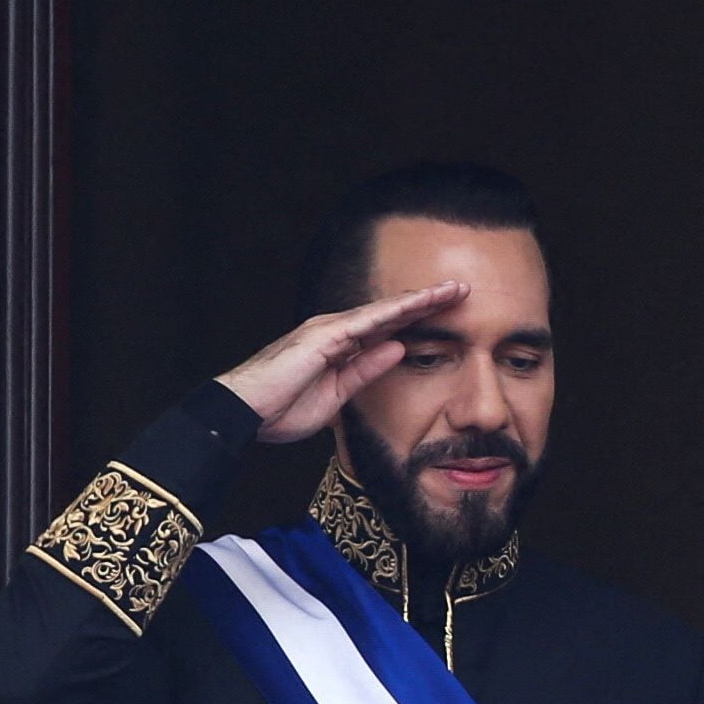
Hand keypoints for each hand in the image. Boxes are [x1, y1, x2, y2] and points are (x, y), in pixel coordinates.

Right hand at [215, 283, 467, 443]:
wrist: (242, 414)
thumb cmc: (280, 409)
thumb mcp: (337, 395)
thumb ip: (366, 371)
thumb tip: (398, 350)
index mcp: (339, 347)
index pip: (387, 329)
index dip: (418, 319)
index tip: (450, 313)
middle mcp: (335, 331)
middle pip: (389, 313)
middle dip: (426, 302)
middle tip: (461, 289)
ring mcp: (327, 331)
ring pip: (381, 311)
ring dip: (416, 300)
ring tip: (449, 290)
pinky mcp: (319, 338)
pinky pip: (361, 323)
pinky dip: (389, 313)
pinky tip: (414, 305)